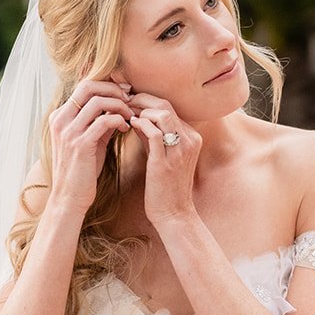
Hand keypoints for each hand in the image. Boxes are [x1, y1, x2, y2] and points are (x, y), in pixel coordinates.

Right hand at [48, 77, 133, 213]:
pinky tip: (126, 128)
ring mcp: (68, 131)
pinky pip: (104, 121)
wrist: (70, 197)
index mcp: (60, 116)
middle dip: (113, 88)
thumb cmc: (82, 170)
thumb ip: (99, 122)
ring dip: (119, 105)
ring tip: (131, 115)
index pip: (83, 87)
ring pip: (98, 101)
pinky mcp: (80, 144)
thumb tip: (117, 106)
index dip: (106, 85)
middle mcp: (60, 120)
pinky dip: (119, 120)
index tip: (124, 92)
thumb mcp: (89, 141)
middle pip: (88, 86)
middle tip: (130, 98)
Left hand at [125, 90, 201, 228]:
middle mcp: (189, 140)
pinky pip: (154, 133)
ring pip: (162, 114)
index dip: (147, 100)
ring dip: (140, 110)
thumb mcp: (161, 155)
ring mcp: (180, 151)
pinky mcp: (167, 162)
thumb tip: (136, 116)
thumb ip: (152, 136)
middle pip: (166, 106)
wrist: (173, 214)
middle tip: (123, 101)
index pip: (169, 107)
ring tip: (125, 113)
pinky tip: (130, 126)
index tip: (129, 100)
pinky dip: (141, 125)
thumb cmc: (165, 186)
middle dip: (142, 99)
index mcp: (191, 137)